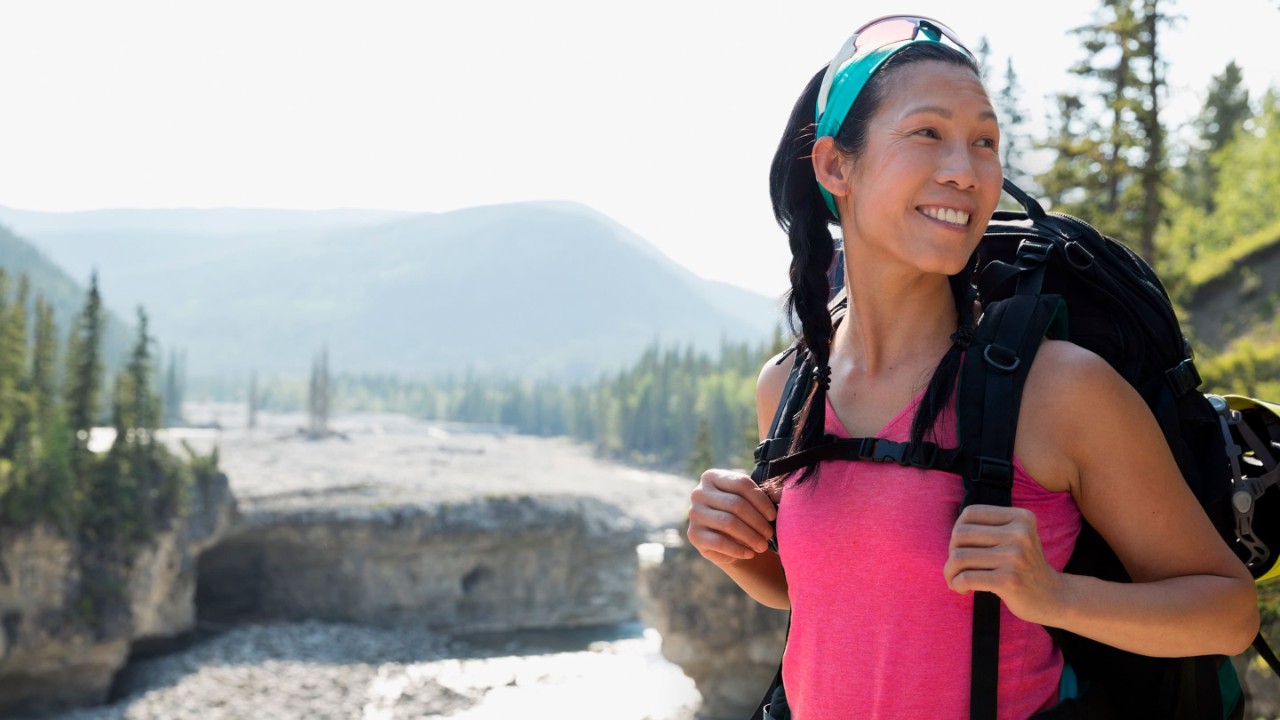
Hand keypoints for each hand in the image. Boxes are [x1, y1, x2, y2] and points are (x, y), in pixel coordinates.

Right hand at [687, 468, 778, 567]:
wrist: (728, 541)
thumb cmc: (744, 516)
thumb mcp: (755, 502)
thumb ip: (769, 495)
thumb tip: (781, 494)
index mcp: (712, 477)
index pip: (741, 483)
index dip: (761, 500)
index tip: (774, 516)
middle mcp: (699, 492)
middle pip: (735, 504)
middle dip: (757, 521)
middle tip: (770, 535)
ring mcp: (694, 513)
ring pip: (728, 523)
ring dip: (750, 536)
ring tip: (763, 545)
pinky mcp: (693, 534)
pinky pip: (719, 542)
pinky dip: (738, 549)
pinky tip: (750, 554)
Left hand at [944, 505, 1066, 624]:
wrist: (1054, 597)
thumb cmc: (1023, 566)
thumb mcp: (1015, 537)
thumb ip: (988, 528)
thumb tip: (952, 532)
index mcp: (1021, 517)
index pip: (970, 513)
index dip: (958, 530)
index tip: (963, 548)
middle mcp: (1020, 533)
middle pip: (960, 534)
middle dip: (952, 552)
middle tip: (959, 567)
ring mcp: (1015, 557)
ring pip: (959, 557)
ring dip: (950, 572)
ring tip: (956, 580)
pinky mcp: (1009, 581)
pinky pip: (966, 578)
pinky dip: (956, 584)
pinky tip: (962, 590)